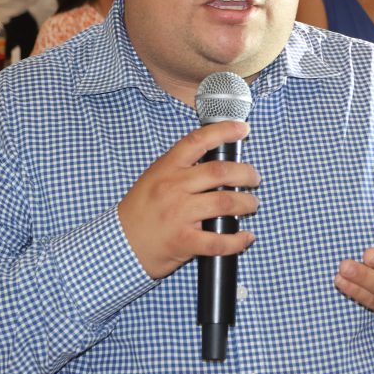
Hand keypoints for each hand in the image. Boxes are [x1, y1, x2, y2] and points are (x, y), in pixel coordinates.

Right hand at [117, 121, 259, 279]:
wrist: (119, 244)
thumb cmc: (139, 212)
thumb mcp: (153, 179)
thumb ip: (180, 169)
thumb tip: (216, 161)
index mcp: (166, 169)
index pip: (197, 141)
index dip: (223, 131)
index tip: (242, 128)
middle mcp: (173, 188)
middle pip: (219, 172)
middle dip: (245, 173)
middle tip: (254, 178)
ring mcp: (178, 215)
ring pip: (224, 203)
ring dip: (246, 203)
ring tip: (251, 205)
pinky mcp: (183, 241)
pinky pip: (218, 241)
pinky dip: (238, 240)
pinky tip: (245, 237)